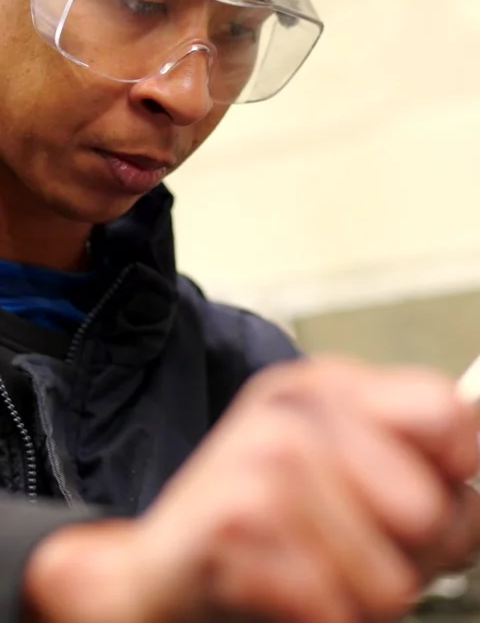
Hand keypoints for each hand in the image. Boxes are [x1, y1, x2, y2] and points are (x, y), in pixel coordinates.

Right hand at [27, 358, 479, 622]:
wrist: (162, 569)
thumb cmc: (264, 528)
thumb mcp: (348, 479)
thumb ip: (421, 468)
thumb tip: (473, 473)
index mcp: (330, 386)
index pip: (446, 412)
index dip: (457, 474)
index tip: (434, 499)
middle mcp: (297, 406)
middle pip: (429, 511)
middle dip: (405, 559)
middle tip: (351, 549)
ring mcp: (264, 452)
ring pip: (386, 577)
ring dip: (353, 600)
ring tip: (306, 572)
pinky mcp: (236, 513)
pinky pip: (329, 606)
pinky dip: (313, 619)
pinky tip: (274, 589)